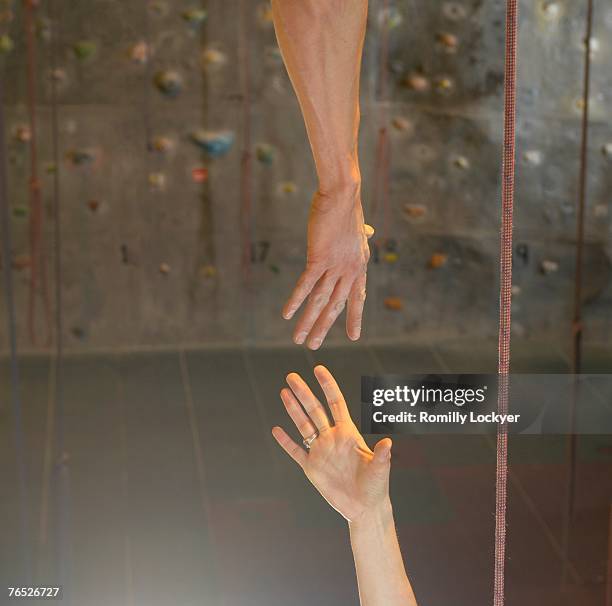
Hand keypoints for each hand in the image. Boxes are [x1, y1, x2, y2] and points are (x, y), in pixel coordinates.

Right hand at [271, 365, 391, 523]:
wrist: (364, 508)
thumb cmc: (376, 486)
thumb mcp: (380, 470)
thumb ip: (381, 456)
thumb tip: (388, 443)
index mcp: (348, 433)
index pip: (335, 403)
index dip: (327, 386)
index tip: (318, 369)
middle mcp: (332, 438)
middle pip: (315, 410)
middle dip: (303, 392)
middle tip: (291, 376)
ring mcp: (320, 451)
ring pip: (303, 426)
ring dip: (293, 410)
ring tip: (284, 392)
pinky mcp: (312, 468)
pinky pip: (296, 452)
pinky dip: (286, 442)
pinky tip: (276, 429)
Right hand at [283, 186, 373, 349]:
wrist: (343, 195)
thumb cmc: (347, 208)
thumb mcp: (358, 227)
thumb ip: (362, 236)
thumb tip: (369, 232)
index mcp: (359, 265)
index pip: (357, 297)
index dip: (354, 317)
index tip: (353, 336)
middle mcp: (349, 270)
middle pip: (335, 306)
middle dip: (324, 328)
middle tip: (314, 346)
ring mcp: (334, 266)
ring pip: (320, 301)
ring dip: (308, 322)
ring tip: (300, 340)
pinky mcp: (319, 259)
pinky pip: (306, 286)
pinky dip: (296, 301)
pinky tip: (287, 315)